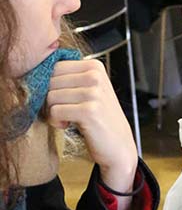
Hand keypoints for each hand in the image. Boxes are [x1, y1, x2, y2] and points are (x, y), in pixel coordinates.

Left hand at [47, 60, 137, 191]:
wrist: (117, 143)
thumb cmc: (98, 116)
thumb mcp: (88, 88)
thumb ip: (68, 77)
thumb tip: (35, 72)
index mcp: (94, 66)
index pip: (54, 66)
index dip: (51, 84)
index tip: (63, 98)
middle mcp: (95, 76)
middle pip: (50, 81)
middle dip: (51, 99)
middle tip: (65, 110)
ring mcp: (94, 93)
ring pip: (50, 96)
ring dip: (53, 112)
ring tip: (67, 118)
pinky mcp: (89, 111)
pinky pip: (55, 112)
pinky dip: (56, 122)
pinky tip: (68, 125)